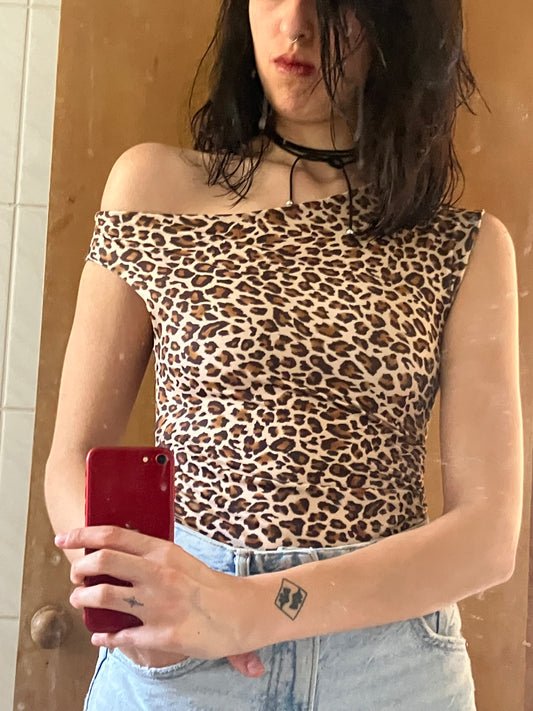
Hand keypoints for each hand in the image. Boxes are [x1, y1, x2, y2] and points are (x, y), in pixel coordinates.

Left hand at [55, 526, 264, 676]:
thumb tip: (122, 550)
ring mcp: (158, 604)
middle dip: (80, 567)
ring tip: (81, 601)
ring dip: (85, 599)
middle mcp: (158, 574)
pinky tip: (99, 636)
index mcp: (163, 552)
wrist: (242, 612)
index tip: (65, 538)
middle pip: (104, 561)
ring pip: (105, 597)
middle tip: (76, 575)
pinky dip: (104, 636)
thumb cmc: (211, 585)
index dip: (84, 535)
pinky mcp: (162, 634)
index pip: (115, 535)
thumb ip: (153, 555)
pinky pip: (122, 636)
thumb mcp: (181, 559)